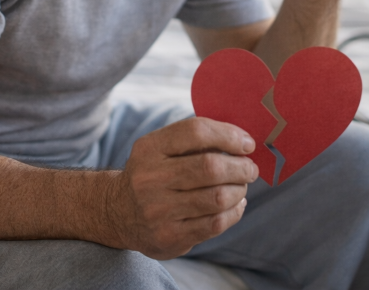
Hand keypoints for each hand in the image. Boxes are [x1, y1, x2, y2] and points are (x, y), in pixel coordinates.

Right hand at [106, 117, 258, 258]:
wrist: (119, 213)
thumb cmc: (153, 173)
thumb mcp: (160, 148)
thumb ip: (194, 140)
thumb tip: (242, 140)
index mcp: (149, 148)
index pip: (196, 131)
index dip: (228, 135)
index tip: (247, 144)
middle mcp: (150, 178)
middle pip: (210, 167)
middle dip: (241, 167)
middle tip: (250, 169)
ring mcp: (158, 210)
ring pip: (217, 197)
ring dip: (239, 190)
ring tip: (240, 187)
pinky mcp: (169, 236)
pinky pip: (215, 223)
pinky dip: (234, 212)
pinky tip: (234, 205)